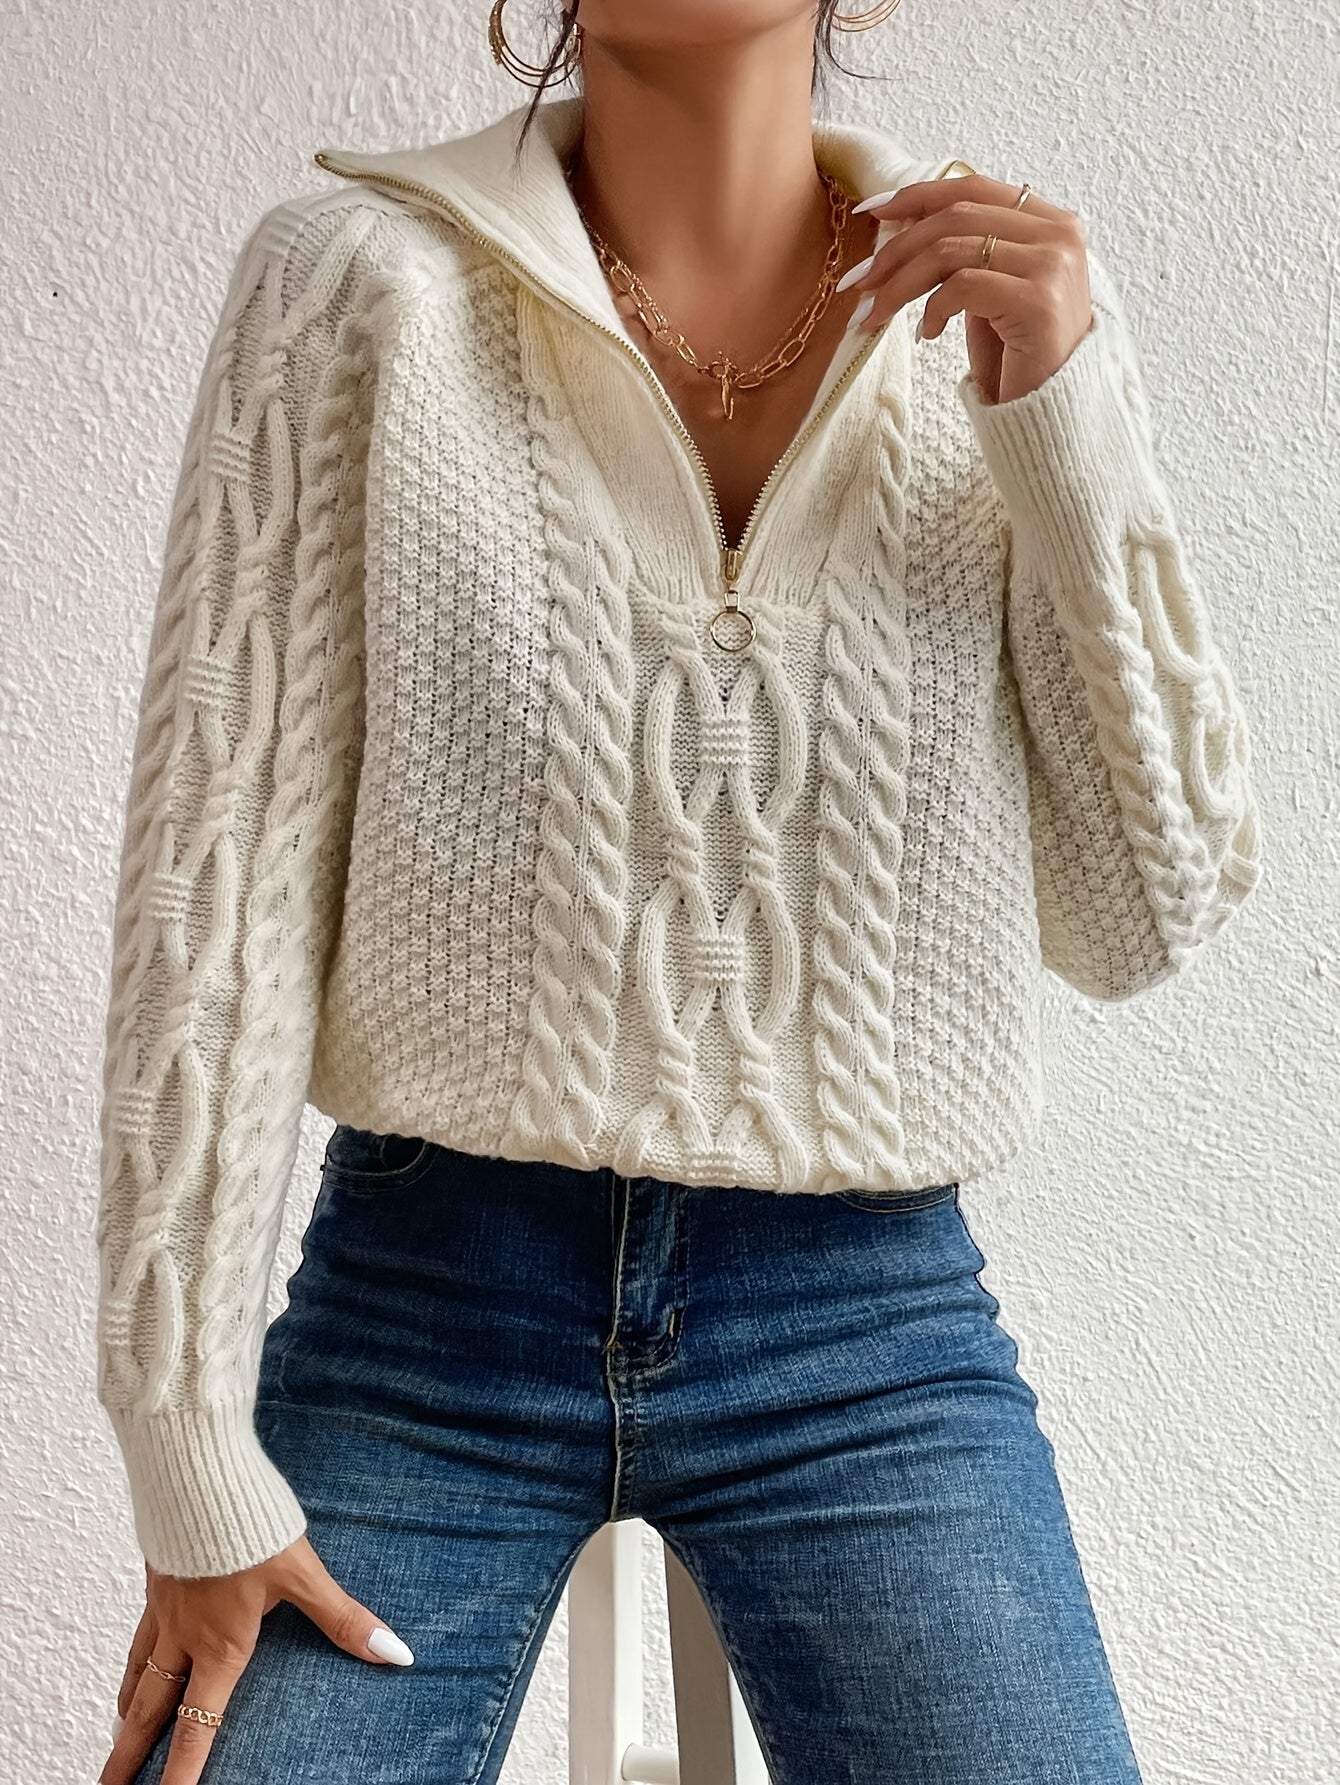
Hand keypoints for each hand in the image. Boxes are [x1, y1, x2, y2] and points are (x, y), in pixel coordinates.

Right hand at [98, 1535, 413, 1784]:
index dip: (181, 1774)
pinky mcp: (157, 1576)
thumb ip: (344, 1620)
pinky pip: (138, 1631)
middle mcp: (184, 1635)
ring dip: (128, 1710)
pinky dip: (132, 1657)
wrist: (198, 1472)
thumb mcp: (303, 1573)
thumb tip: (393, 1653)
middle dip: (128, 1758)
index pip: (196, 1727)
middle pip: (149, 1712)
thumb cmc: (250, 1522)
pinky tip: (136, 1654)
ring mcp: (165, 1606)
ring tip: (119, 1733)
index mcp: (220, 1645)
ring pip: (138, 1672)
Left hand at [841, 171, 1095, 405]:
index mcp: (1049, 222)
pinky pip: (963, 286)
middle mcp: (1058, 234)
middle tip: (860, 279)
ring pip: (952, 250)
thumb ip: (966, 253)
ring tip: (875, 313)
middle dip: (898, 248)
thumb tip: (903, 225)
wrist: (1052, 411)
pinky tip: (928, 333)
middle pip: (956, 217)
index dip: (918, 196)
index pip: (974, 188)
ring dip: (901, 283)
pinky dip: (933, 308)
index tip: (872, 212)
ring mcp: (1052, 265)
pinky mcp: (1039, 300)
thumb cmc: (1017, 356)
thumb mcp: (989, 292)